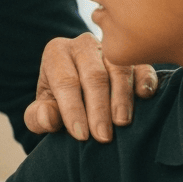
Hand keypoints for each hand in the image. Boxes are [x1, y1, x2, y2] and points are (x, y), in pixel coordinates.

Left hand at [24, 32, 157, 140]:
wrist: (80, 92)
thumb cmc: (59, 103)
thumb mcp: (44, 111)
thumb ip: (37, 117)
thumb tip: (47, 117)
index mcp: (56, 53)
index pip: (65, 80)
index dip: (72, 109)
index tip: (81, 135)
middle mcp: (83, 44)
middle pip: (93, 75)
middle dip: (98, 108)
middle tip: (102, 136)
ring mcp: (110, 48)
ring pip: (119, 68)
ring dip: (122, 97)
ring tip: (122, 123)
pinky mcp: (133, 55)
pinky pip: (142, 64)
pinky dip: (145, 79)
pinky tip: (145, 96)